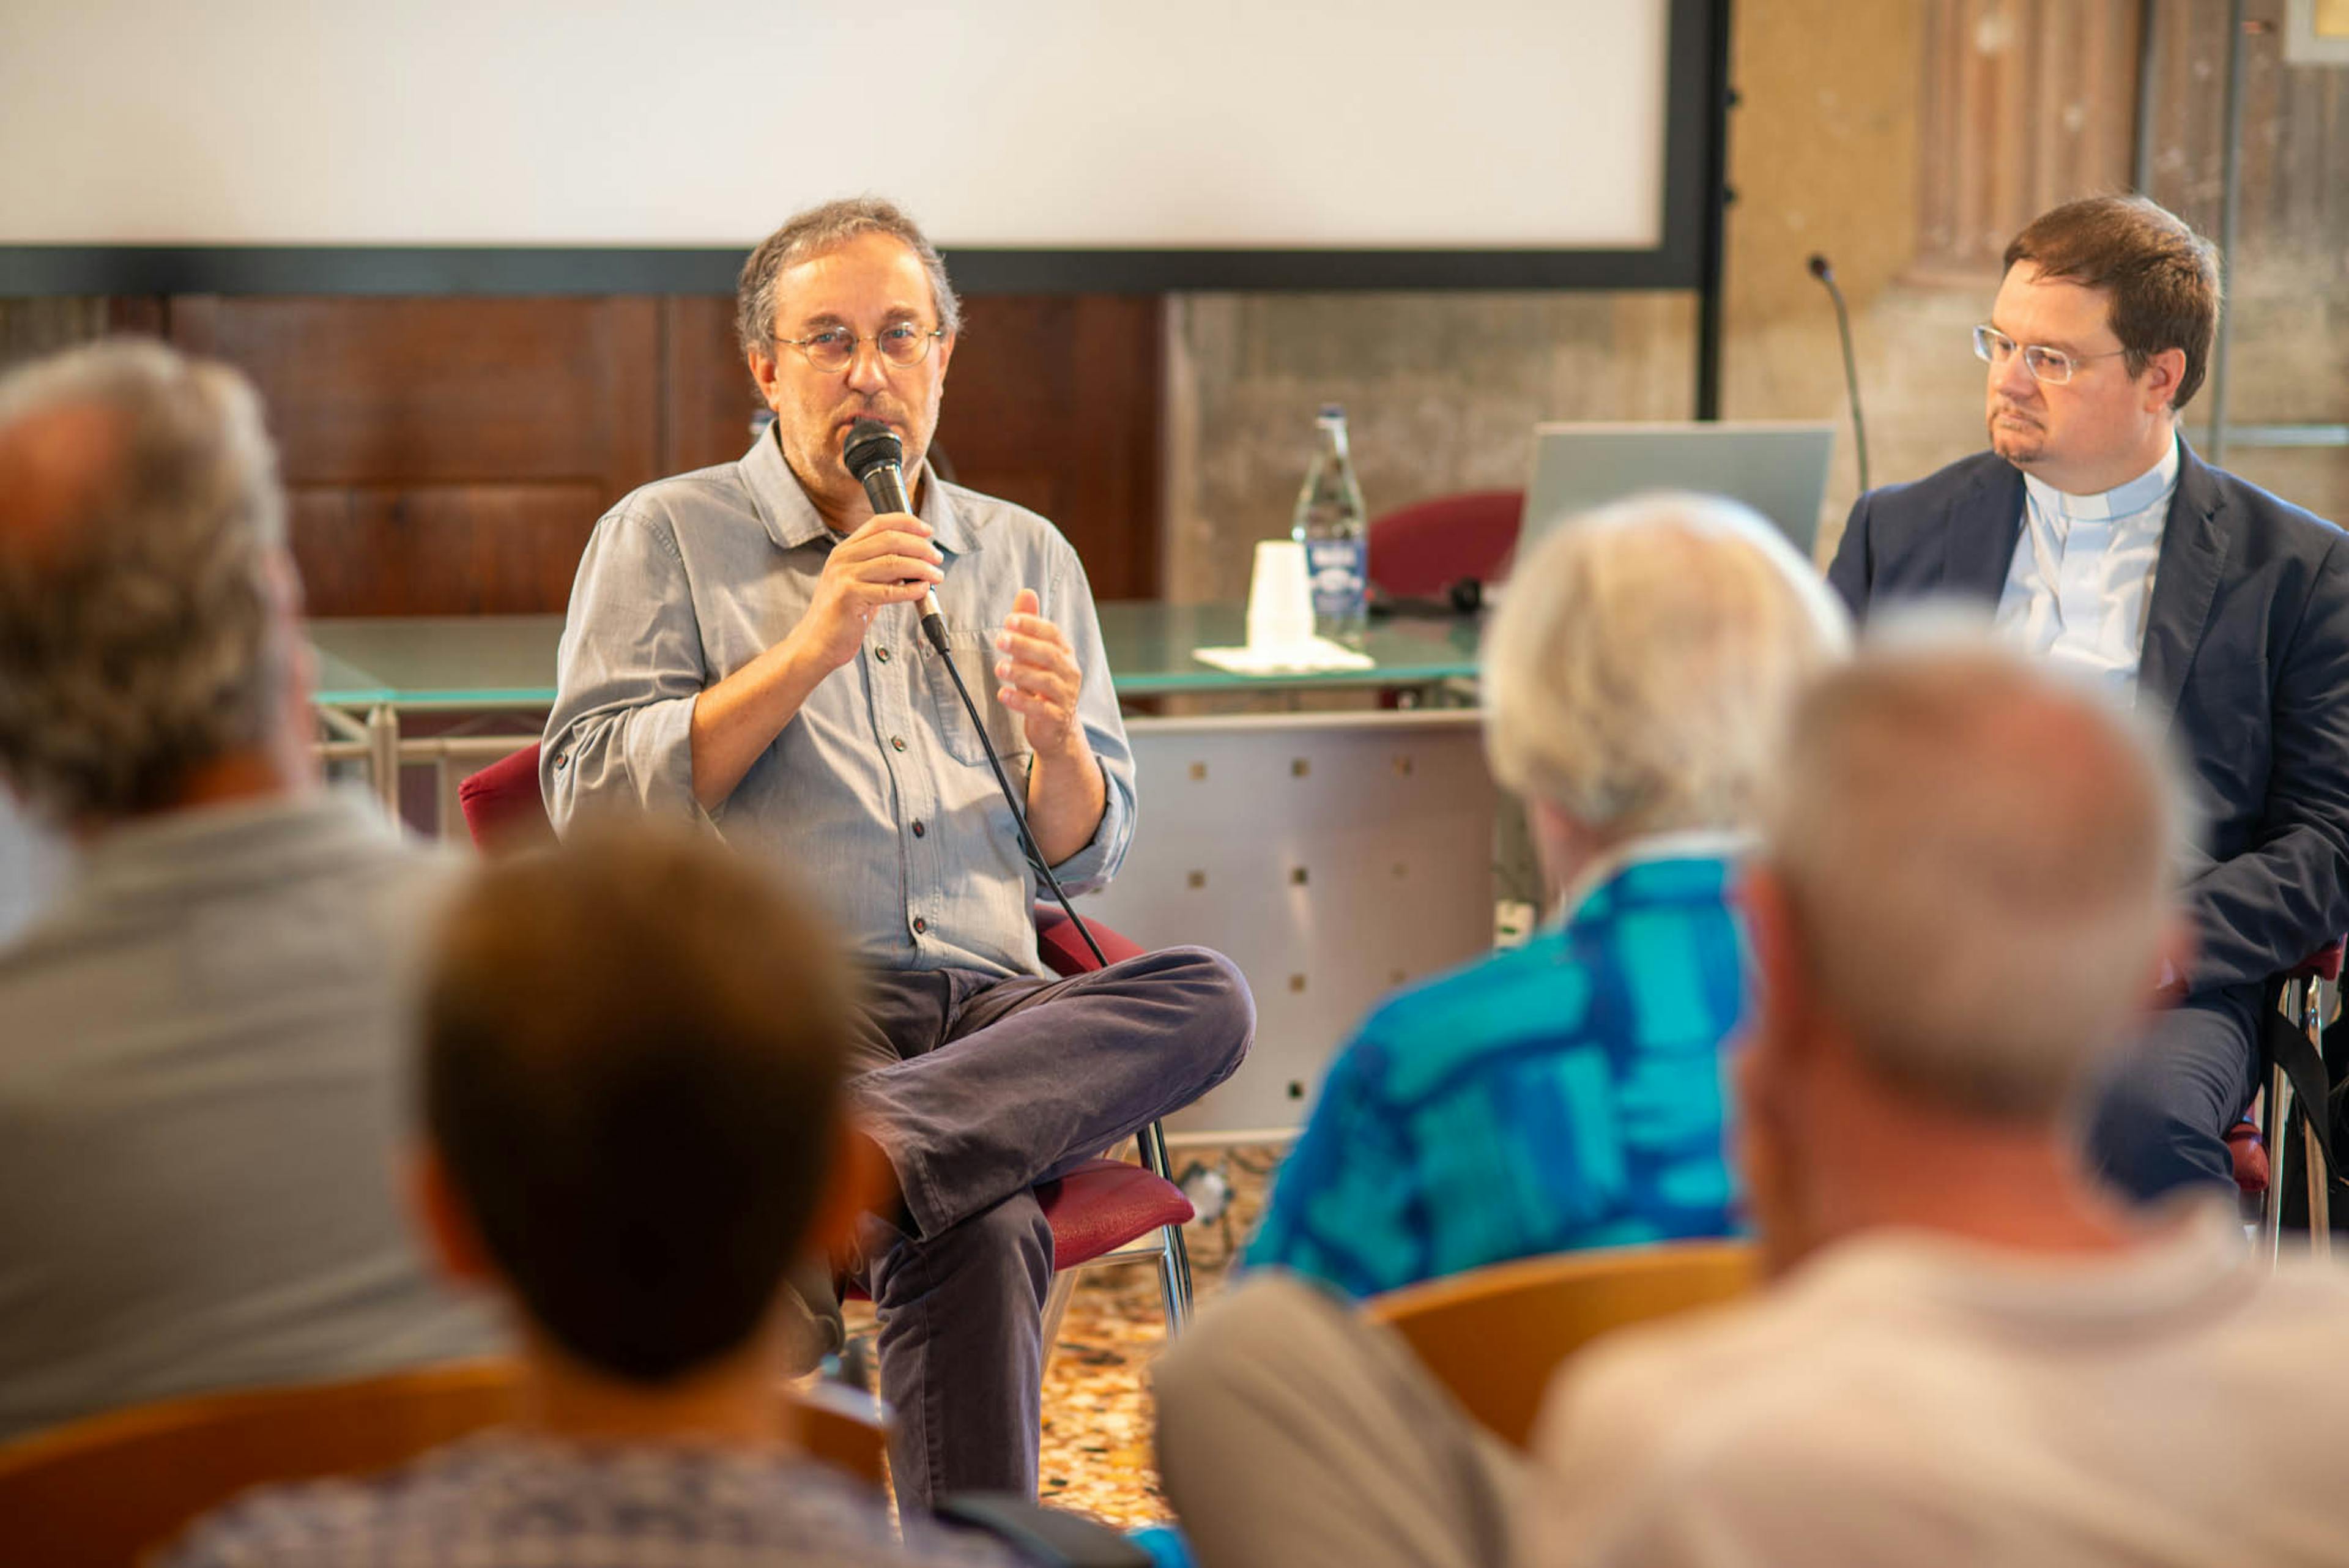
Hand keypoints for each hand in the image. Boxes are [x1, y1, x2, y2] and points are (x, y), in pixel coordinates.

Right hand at [795, 512, 941, 672]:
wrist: (816, 642)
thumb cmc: (841, 615)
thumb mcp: (860, 583)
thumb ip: (882, 570)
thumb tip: (916, 561)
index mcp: (845, 550)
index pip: (879, 523)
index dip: (907, 523)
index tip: (928, 531)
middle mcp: (842, 558)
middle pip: (890, 539)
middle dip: (920, 546)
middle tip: (937, 557)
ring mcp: (844, 576)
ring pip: (893, 562)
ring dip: (921, 568)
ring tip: (936, 575)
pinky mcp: (849, 597)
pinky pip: (889, 590)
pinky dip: (911, 589)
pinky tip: (923, 590)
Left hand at [995, 589, 1086, 757]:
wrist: (1057, 729)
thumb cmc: (1043, 687)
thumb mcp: (1035, 655)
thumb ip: (1030, 626)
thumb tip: (1026, 592)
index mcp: (1065, 654)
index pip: (1052, 633)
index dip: (1032, 625)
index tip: (1009, 620)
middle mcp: (1069, 673)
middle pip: (1050, 654)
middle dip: (1024, 645)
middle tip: (1000, 639)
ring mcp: (1065, 696)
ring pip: (1046, 681)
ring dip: (1021, 672)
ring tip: (999, 667)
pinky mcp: (1056, 718)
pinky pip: (1040, 709)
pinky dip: (1020, 701)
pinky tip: (1003, 694)